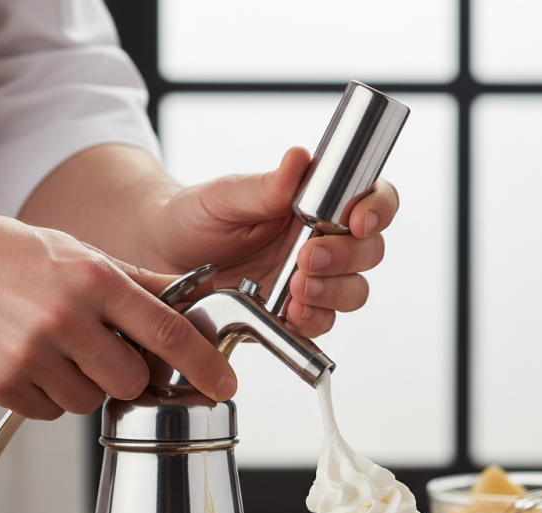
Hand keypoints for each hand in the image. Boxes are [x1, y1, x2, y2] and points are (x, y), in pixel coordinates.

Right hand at [0, 188, 236, 418]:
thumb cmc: (8, 255)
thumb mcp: (81, 254)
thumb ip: (142, 282)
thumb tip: (194, 297)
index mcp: (93, 279)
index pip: (166, 329)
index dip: (203, 363)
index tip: (225, 383)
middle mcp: (64, 318)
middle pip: (132, 382)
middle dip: (128, 375)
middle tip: (102, 352)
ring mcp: (29, 354)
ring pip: (89, 404)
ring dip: (83, 386)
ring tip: (54, 349)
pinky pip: (49, 413)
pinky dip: (47, 395)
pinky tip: (28, 360)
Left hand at [145, 147, 400, 338]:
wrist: (162, 257)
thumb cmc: (195, 217)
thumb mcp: (224, 197)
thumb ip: (265, 186)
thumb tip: (299, 159)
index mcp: (318, 203)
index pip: (372, 200)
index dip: (378, 209)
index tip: (357, 220)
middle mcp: (323, 241)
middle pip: (368, 252)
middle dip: (345, 257)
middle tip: (306, 258)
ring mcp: (312, 281)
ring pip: (353, 292)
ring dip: (332, 293)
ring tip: (296, 292)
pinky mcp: (294, 315)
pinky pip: (322, 325)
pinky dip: (313, 322)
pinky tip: (291, 316)